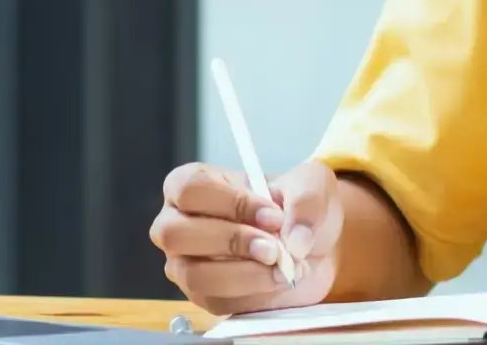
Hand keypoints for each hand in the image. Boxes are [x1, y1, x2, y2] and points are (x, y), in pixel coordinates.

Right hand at [151, 160, 344, 315]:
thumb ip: (306, 201)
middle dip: (231, 241)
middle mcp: (177, 224)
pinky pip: (216, 302)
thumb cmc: (295, 205)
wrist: (310, 244)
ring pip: (195, 275)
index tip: (273, 215)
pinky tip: (279, 279)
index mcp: (191, 184)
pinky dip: (253, 293)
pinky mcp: (204, 297)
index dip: (231, 203)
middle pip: (175, 234)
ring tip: (283, 267)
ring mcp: (185, 264)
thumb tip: (295, 240)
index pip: (189, 188)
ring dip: (245, 274)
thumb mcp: (311, 185)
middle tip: (275, 248)